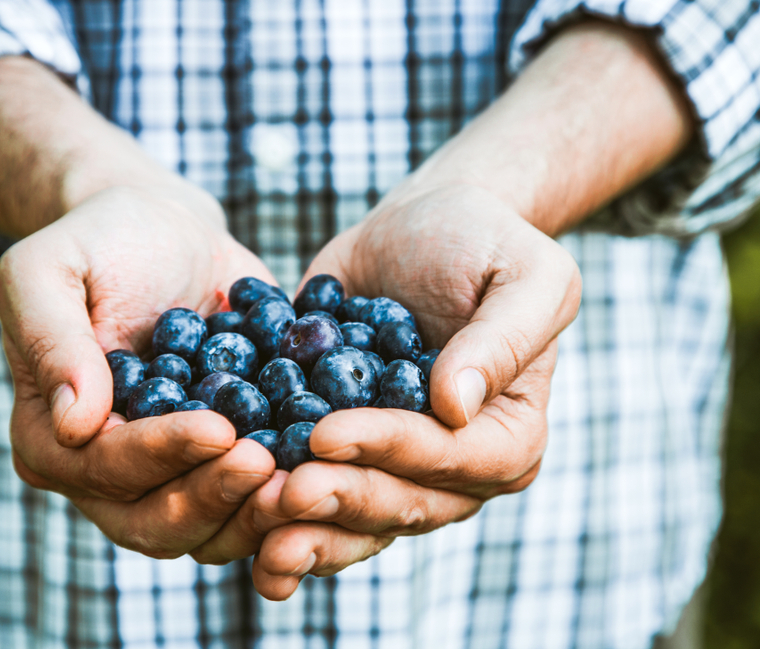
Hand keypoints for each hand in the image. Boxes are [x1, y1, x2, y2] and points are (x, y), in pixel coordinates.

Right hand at [0, 186, 278, 558]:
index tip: (220, 428)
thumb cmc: (99, 243)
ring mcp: (167, 478)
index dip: (161, 453)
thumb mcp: (48, 270)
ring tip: (305, 478)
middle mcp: (105, 475)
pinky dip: (285, 499)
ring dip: (255, 513)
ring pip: (207, 528)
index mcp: (51, 438)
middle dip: (214, 496)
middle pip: (156, 519)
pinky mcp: (218, 467)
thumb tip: (76, 423)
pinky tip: (327, 472)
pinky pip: (249, 503)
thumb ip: (53, 340)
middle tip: (270, 465)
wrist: (166, 235)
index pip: (103, 467)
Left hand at [248, 184, 580, 598]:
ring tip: (252, 518)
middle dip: (337, 500)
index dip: (388, 450)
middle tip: (279, 492)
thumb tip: (456, 406)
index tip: (326, 433)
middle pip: (398, 503)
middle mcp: (455, 471)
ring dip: (303, 529)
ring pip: (353, 519)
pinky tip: (234, 517)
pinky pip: (315, 491)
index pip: (450, 458)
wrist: (421, 230)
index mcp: (509, 436)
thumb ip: (503, 339)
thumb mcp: (525, 274)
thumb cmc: (484, 241)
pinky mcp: (344, 454)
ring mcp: (395, 470)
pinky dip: (274, 509)